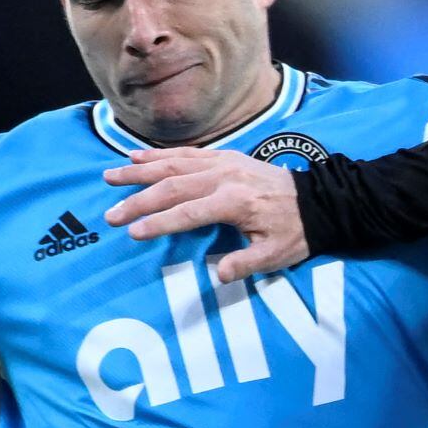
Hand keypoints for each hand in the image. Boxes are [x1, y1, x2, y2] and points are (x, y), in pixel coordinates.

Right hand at [103, 149, 308, 283]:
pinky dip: (158, 155)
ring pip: (173, 164)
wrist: (317, 200)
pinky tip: (135, 156)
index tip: (134, 233)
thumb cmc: (295, 231)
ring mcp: (223, 162)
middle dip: (138, 199)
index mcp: (235, 202)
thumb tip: (219, 274)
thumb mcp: (276, 255)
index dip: (160, 223)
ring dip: (139, 171)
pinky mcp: (224, 155)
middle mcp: (224, 176)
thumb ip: (246, 264)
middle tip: (111, 213)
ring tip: (110, 177)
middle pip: (173, 186)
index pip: (188, 213)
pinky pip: (185, 153)